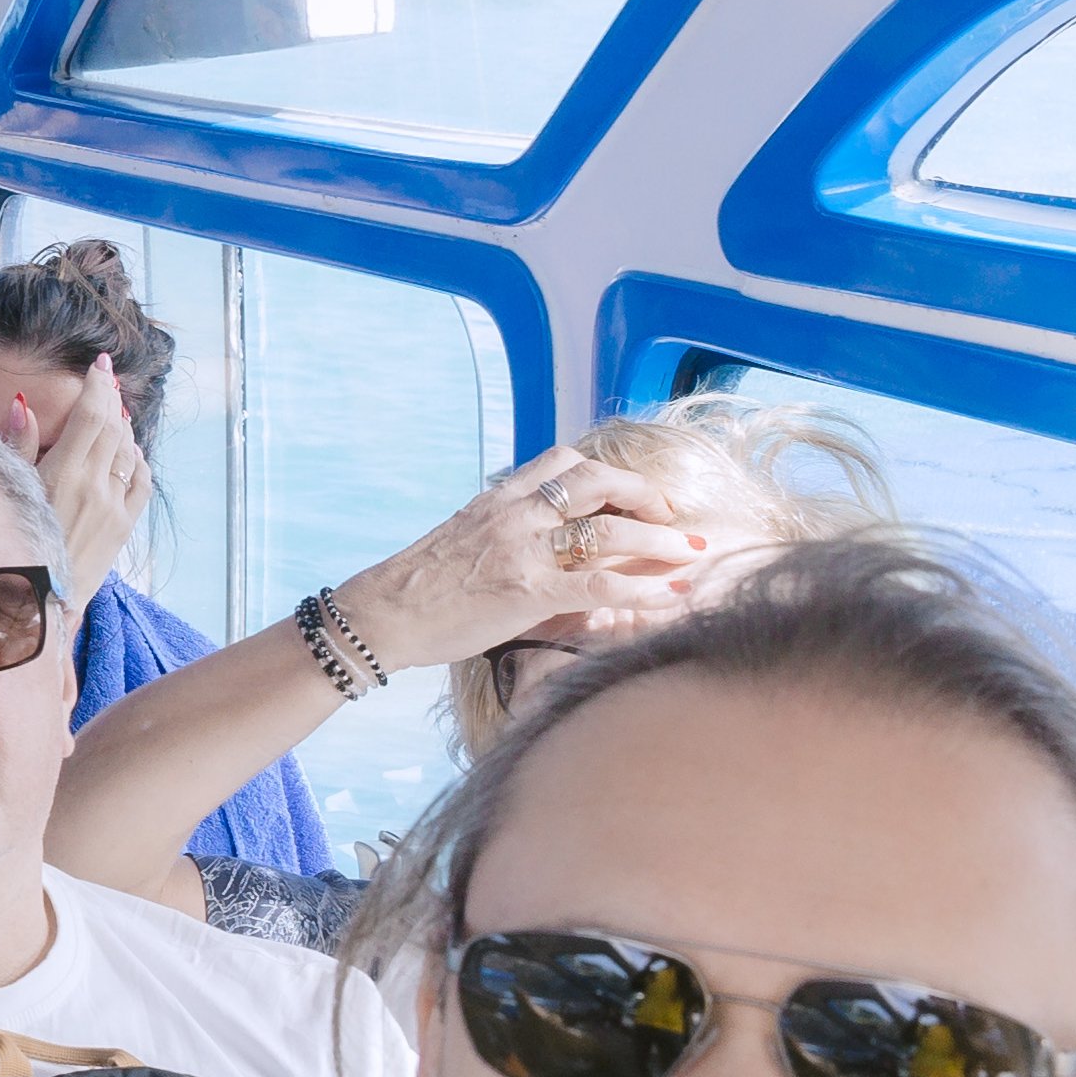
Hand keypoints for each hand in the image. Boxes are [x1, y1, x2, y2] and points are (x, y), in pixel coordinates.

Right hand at [25, 357, 150, 604]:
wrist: (36, 603)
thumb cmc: (11, 546)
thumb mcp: (7, 491)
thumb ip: (17, 447)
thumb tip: (23, 405)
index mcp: (62, 474)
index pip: (90, 415)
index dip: (97, 385)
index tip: (98, 365)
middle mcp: (94, 486)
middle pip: (113, 427)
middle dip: (110, 398)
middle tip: (105, 380)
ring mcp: (113, 507)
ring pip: (128, 451)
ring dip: (123, 426)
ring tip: (114, 410)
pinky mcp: (123, 527)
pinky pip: (140, 482)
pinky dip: (137, 460)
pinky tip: (128, 451)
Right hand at [339, 446, 708, 676]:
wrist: (383, 614)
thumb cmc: (420, 587)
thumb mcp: (464, 541)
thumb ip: (506, 532)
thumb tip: (545, 545)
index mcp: (499, 498)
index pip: (563, 463)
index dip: (609, 474)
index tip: (635, 495)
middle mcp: (515, 514)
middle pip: (596, 481)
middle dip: (646, 496)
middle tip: (674, 518)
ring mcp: (523, 550)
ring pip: (608, 528)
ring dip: (660, 540)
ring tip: (692, 555)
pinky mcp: (528, 591)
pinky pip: (599, 583)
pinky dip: (642, 588)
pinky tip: (668, 596)